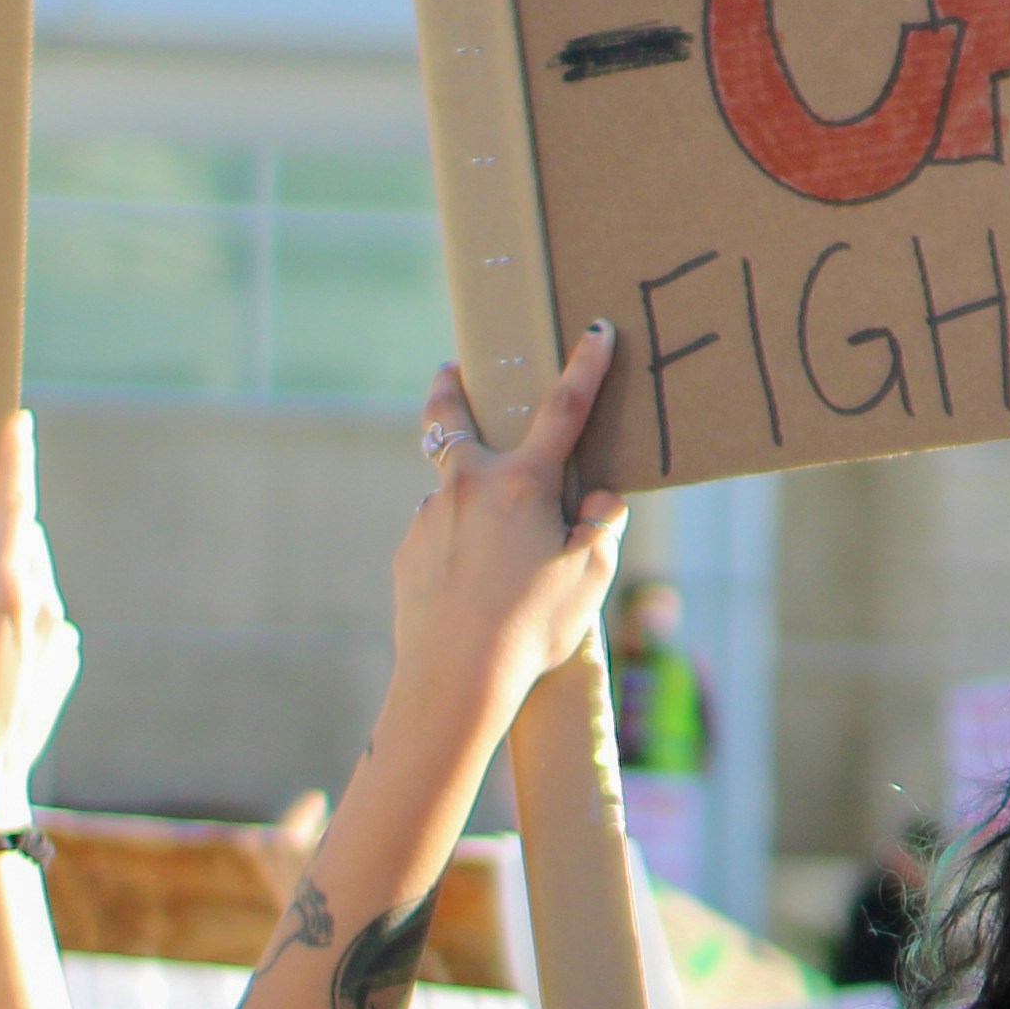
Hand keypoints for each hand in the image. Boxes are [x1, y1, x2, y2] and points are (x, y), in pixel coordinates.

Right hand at [0, 413, 79, 830]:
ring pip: (37, 585)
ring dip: (7, 581)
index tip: (18, 423)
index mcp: (3, 590)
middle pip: (25, 546)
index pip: (11, 509)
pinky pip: (44, 623)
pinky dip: (19, 620)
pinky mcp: (67, 661)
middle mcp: (44, 604)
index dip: (13, 463)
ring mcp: (62, 634)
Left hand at [392, 327, 631, 734]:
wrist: (455, 678)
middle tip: (451, 371)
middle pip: (449, 416)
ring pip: (452, 490)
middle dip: (450, 386)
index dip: (585, 367)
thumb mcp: (590, 577)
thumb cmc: (534, 628)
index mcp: (523, 484)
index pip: (563, 410)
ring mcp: (430, 515)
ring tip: (496, 555)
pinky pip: (439, 533)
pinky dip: (457, 545)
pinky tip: (473, 587)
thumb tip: (598, 498)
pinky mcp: (408, 549)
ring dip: (471, 500)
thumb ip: (601, 526)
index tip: (593, 330)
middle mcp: (469, 486)